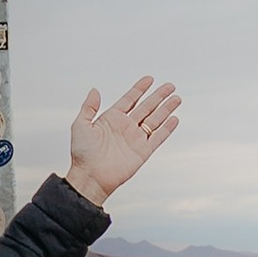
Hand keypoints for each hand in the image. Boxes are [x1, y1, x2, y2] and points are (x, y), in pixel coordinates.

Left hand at [65, 78, 179, 206]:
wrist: (90, 176)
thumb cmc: (82, 154)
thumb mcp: (81, 125)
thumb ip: (89, 107)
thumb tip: (94, 90)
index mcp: (111, 119)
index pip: (130, 99)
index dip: (140, 89)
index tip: (149, 79)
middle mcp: (125, 127)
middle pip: (146, 107)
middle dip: (158, 96)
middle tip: (170, 86)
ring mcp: (135, 139)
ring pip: (155, 119)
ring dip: (166, 109)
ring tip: (176, 99)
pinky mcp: (142, 152)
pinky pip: (157, 138)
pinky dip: (167, 129)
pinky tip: (174, 119)